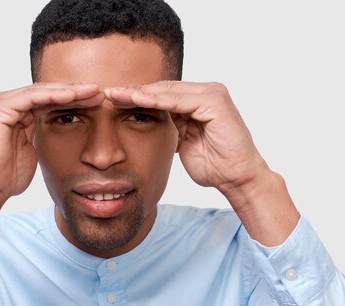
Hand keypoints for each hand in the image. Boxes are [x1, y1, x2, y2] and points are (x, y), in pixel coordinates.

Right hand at [0, 82, 104, 204]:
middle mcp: (5, 103)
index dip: (73, 99)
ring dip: (68, 90)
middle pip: (46, 92)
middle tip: (99, 92)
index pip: (47, 100)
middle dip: (74, 91)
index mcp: (14, 112)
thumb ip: (39, 134)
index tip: (96, 102)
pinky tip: (72, 96)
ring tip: (92, 91)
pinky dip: (53, 95)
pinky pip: (31, 97)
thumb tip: (58, 128)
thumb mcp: (31, 150)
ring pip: (41, 91)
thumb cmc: (6, 177)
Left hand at [104, 81, 268, 194]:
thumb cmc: (214, 165)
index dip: (136, 98)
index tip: (112, 102)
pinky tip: (138, 100)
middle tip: (108, 93)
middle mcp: (206, 93)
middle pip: (162, 89)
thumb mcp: (184, 143)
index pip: (161, 94)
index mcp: (198, 101)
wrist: (236, 179)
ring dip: (141, 94)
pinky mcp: (215, 102)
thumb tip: (149, 125)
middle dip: (134, 92)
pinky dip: (158, 100)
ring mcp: (212, 95)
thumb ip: (172, 129)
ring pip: (169, 91)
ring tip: (116, 95)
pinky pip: (180, 100)